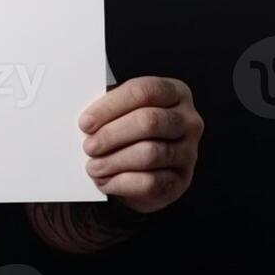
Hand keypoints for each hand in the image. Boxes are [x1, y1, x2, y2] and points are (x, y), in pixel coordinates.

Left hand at [78, 76, 202, 213]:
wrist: (145, 169)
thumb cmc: (129, 131)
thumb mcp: (122, 112)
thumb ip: (109, 109)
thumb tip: (87, 121)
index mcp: (174, 92)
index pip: (143, 91)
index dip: (110, 106)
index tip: (85, 123)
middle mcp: (188, 120)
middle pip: (148, 121)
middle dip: (111, 135)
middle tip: (89, 146)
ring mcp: (189, 151)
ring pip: (149, 153)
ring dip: (114, 161)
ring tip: (93, 166)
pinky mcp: (181, 180)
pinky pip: (151, 182)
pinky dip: (122, 182)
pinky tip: (106, 181)